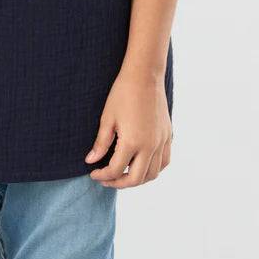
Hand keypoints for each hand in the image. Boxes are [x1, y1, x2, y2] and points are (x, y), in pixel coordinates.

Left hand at [84, 66, 171, 187]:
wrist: (144, 75)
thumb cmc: (122, 93)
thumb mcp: (107, 118)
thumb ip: (101, 143)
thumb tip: (91, 161)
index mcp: (132, 142)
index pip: (116, 170)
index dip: (102, 175)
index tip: (93, 173)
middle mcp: (150, 146)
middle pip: (135, 179)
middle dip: (118, 183)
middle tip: (106, 179)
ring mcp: (161, 142)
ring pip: (152, 174)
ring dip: (137, 179)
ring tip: (123, 174)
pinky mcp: (167, 136)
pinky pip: (164, 161)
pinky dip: (153, 169)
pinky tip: (142, 164)